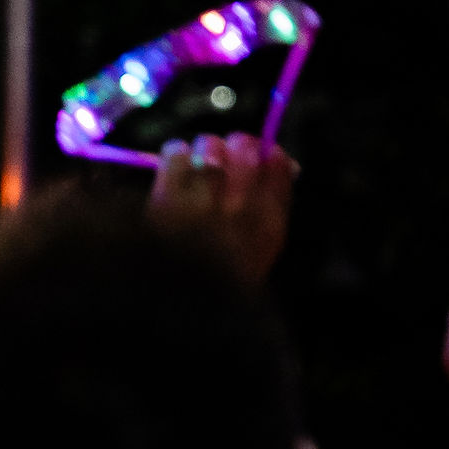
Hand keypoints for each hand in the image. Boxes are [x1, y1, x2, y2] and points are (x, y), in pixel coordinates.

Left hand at [149, 133, 296, 286]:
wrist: (176, 303)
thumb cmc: (218, 276)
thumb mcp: (259, 249)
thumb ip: (272, 205)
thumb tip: (282, 160)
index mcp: (269, 226)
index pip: (278, 166)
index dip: (267, 154)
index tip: (257, 155)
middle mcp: (241, 211)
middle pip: (244, 148)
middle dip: (235, 146)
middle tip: (223, 156)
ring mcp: (204, 204)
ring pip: (209, 145)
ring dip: (203, 149)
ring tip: (196, 165)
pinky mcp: (167, 198)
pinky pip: (176, 153)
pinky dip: (175, 154)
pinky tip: (173, 170)